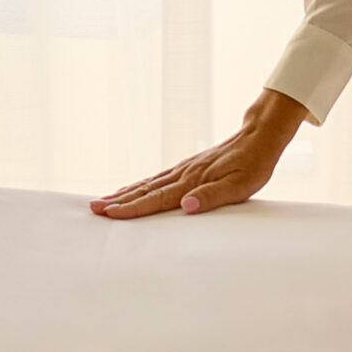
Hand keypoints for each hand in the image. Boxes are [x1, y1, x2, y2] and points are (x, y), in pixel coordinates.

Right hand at [90, 90, 309, 218]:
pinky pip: (156, 178)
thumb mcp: (241, 186)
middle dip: (118, 201)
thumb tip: (185, 206)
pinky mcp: (186, 167)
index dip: (132, 208)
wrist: (259, 137)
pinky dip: (138, 185)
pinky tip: (131, 189)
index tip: (110, 214)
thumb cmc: (253, 165)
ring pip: (147, 183)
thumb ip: (212, 197)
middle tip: (93, 209)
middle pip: (144, 190)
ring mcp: (182, 169)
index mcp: (192, 181)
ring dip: (124, 193)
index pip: (156, 198)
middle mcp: (182, 174)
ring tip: (103, 202)